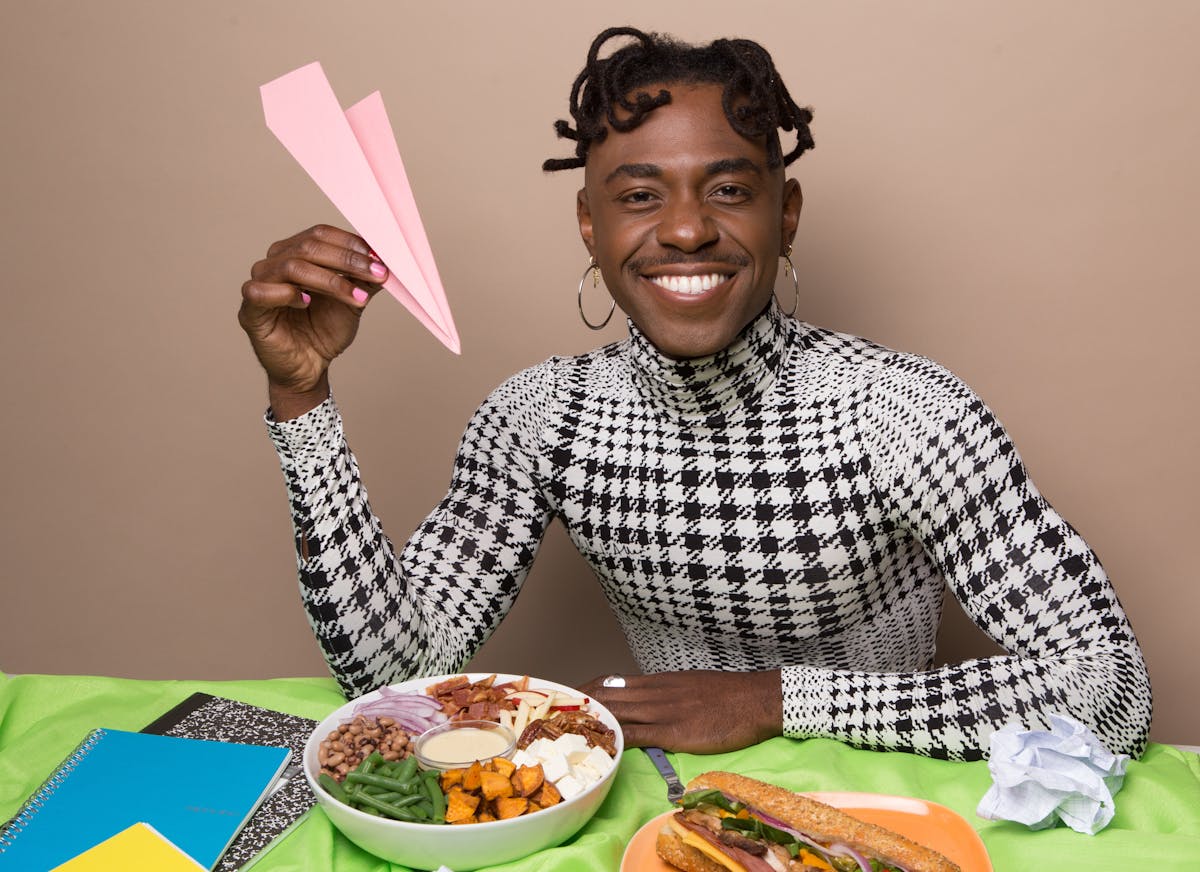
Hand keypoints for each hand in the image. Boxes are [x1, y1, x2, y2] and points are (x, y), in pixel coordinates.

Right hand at [238, 224, 387, 418]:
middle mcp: (274, 263)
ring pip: (292, 267)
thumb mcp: (352, 299)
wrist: (310, 367)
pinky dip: (287, 294)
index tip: (379, 258)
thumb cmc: (324, 330)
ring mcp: (260, 284)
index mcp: (296, 253)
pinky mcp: (250, 311)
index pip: (320, 234)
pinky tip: (307, 302)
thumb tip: (385, 257)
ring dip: (330, 280)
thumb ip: (363, 278)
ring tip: (357, 297)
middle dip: (347, 260)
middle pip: (308, 246)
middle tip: (376, 274)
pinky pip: (261, 292)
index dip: (350, 243)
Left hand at [578, 670, 782, 753]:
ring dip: (590, 720)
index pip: (613, 683)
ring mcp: (664, 710)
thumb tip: (648, 703)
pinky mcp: (675, 731)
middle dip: (578, 704)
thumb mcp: (691, 686)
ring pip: (617, 712)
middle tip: (551, 713)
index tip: (567, 696)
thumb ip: (667, 694)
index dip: (587, 690)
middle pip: (607, 695)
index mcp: (659, 682)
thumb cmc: (729, 696)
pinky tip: (602, 744)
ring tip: (564, 727)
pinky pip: (639, 734)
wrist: (756, 699)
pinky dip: (617, 738)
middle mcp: (655, 692)